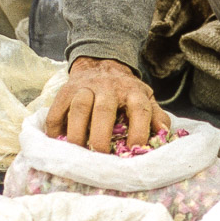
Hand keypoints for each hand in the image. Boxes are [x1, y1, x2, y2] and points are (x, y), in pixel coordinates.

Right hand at [44, 57, 169, 151]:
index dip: (139, 129)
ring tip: (78, 153)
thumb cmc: (125, 91)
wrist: (101, 64)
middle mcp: (109, 87)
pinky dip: (55, 129)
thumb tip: (163, 134)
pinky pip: (57, 111)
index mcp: (133, 91)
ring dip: (77, 133)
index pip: (140, 108)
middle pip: (104, 110)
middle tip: (101, 156)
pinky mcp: (65, 91)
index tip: (135, 149)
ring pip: (79, 108)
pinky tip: (59, 144)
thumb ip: (156, 115)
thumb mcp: (145, 98)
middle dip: (101, 136)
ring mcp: (85, 88)